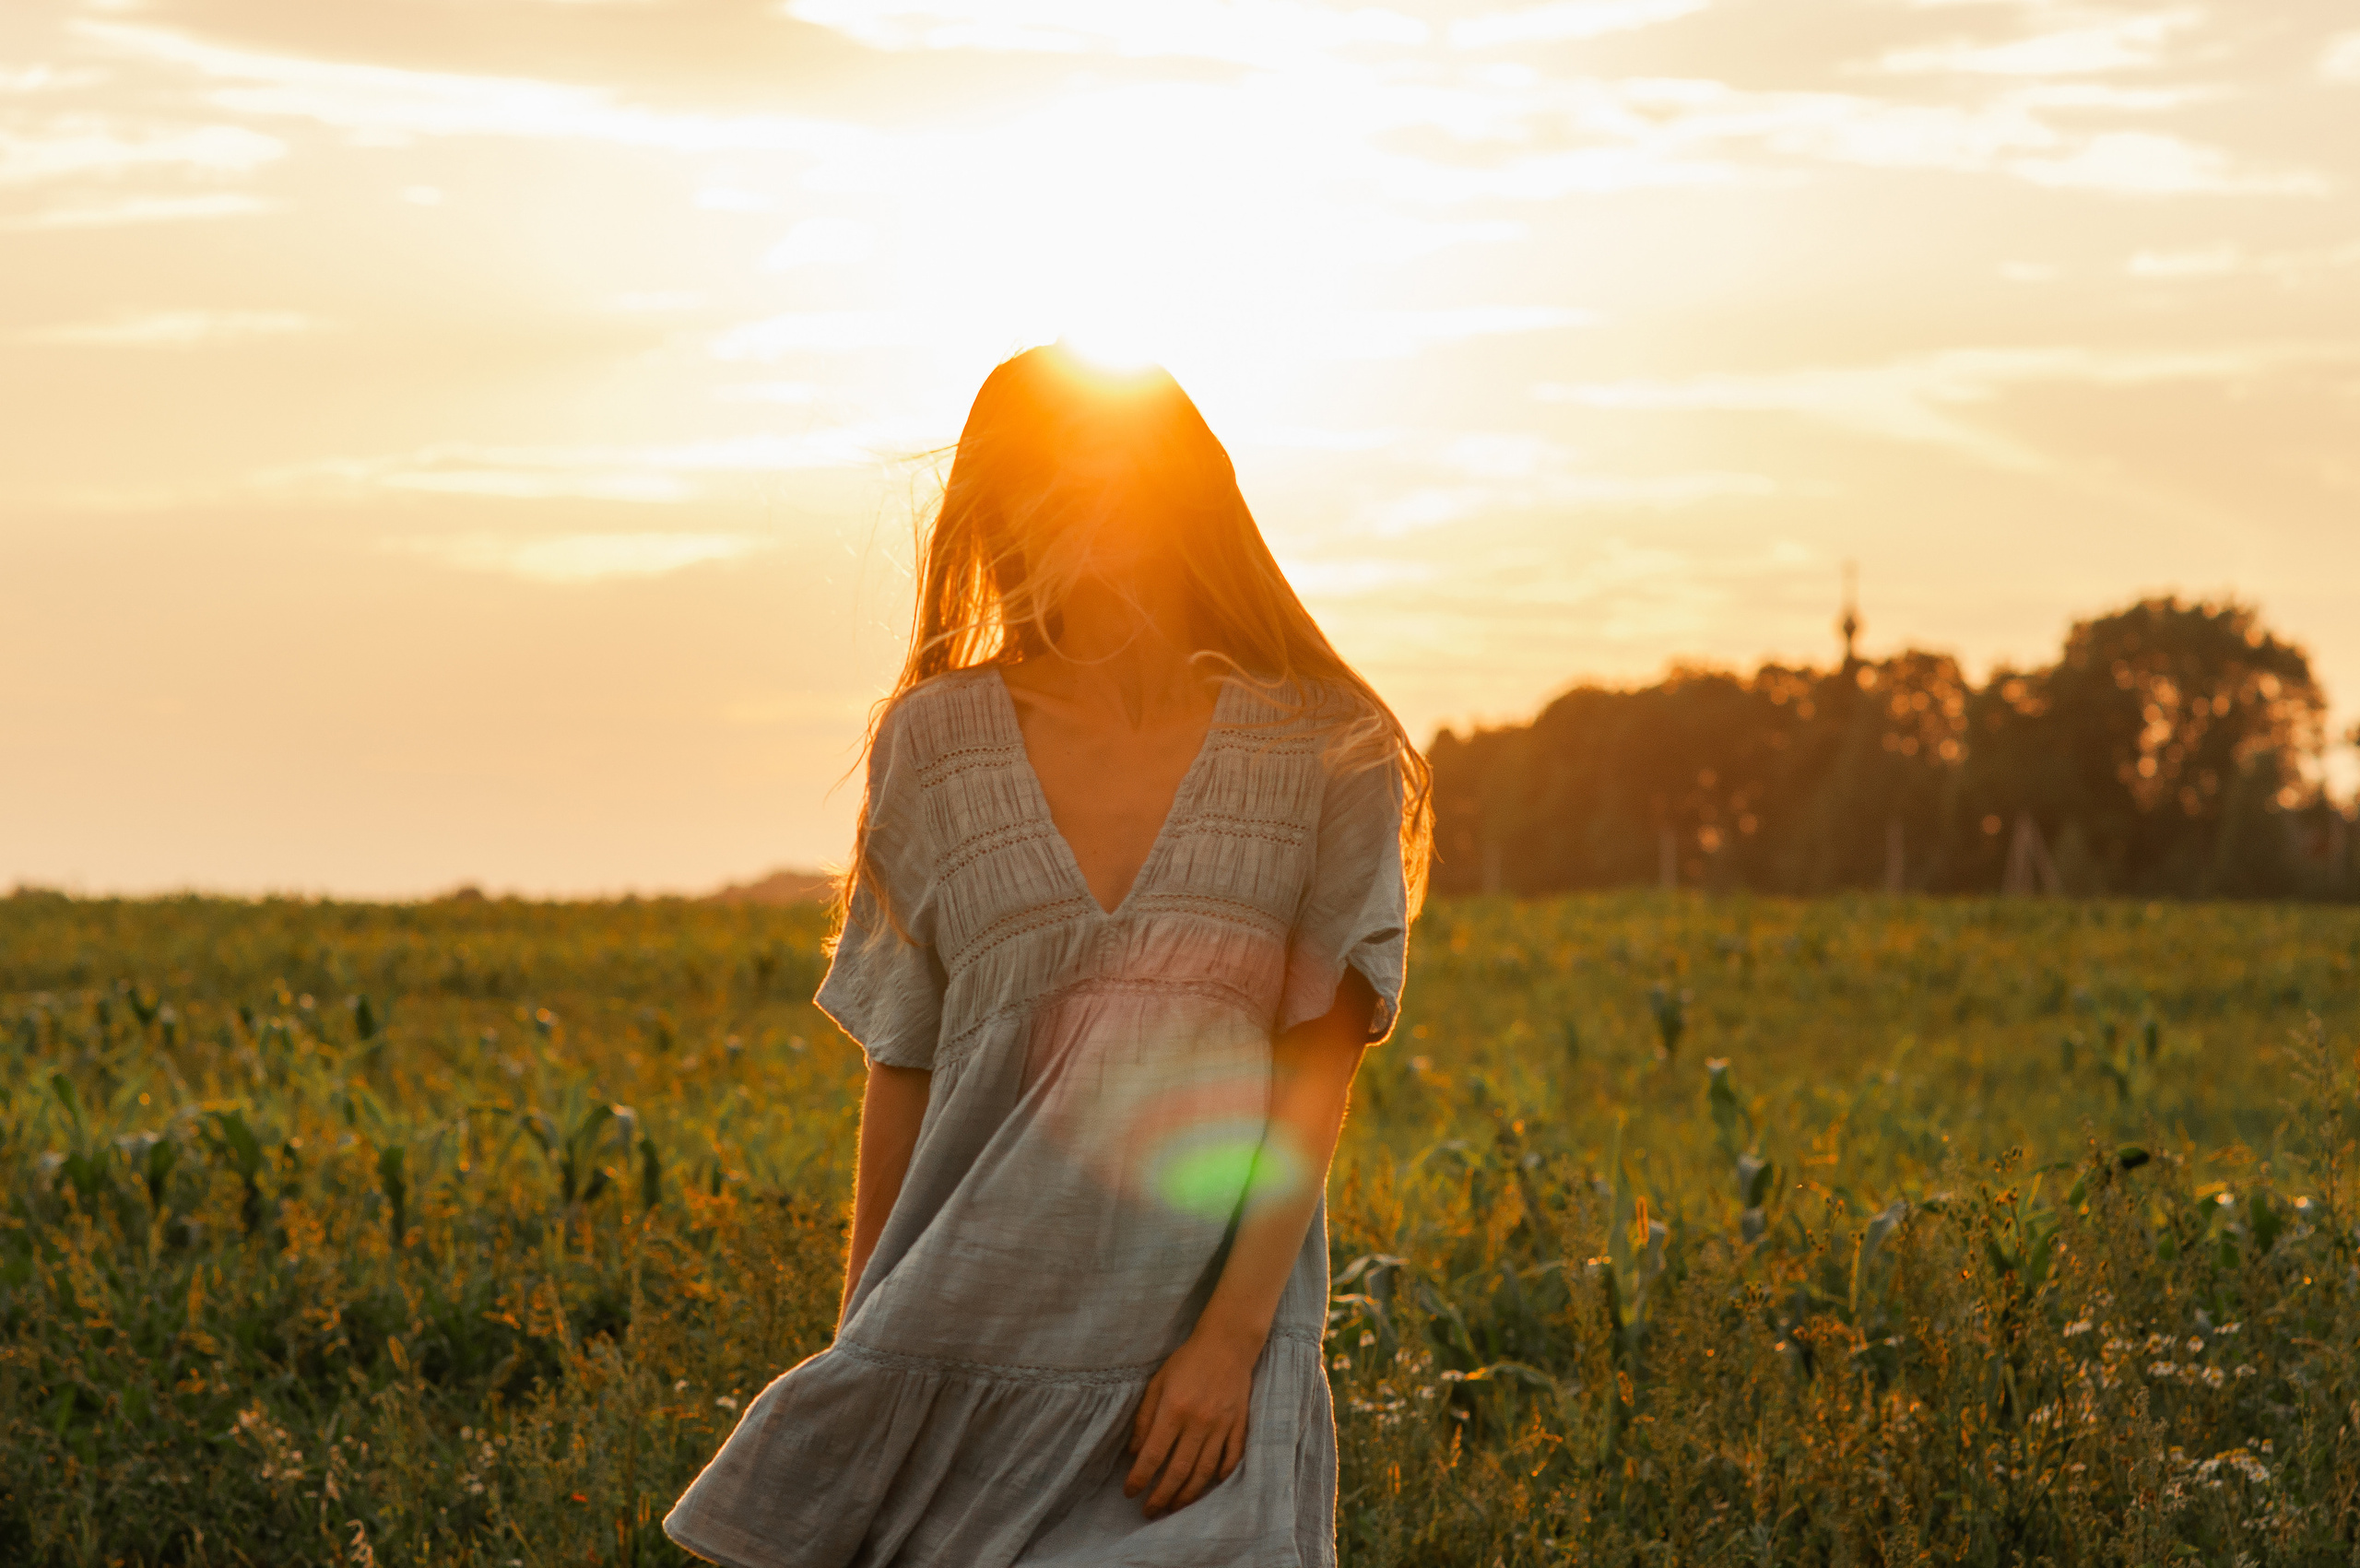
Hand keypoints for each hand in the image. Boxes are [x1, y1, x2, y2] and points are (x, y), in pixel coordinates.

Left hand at [1124, 1325, 1257, 1518]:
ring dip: (1187, 1495)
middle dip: (1161, 1497)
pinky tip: (1207, 1486)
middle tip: (1149, 1512)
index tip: (1130, 1493)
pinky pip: (1231, 1458)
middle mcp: (1199, 1423)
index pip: (1153, 1455)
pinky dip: (1220, 1476)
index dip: (1139, 1478)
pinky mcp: (1239, 1426)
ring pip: (1204, 1472)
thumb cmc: (1186, 1362)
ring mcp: (1222, 1426)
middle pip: (1178, 1471)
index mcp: (1174, 1410)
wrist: (1227, 1344)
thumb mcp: (1157, 1384)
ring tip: (1173, 1507)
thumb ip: (1144, 1419)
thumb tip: (1134, 1453)